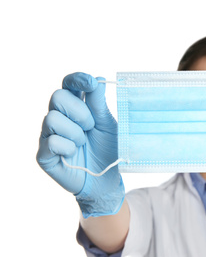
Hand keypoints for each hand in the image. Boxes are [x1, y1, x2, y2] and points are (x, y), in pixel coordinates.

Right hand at [36, 72, 123, 217]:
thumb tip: (98, 79)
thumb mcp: (107, 124)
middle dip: (79, 111)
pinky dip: (68, 147)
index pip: (68, 84)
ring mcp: (48, 135)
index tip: (90, 83)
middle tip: (91, 126)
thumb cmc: (108, 149)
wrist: (107, 178)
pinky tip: (74, 153)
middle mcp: (59, 117)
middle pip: (57, 96)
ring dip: (75, 132)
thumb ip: (99, 104)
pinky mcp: (44, 154)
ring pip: (52, 118)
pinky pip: (51, 141)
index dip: (77, 80)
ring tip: (83, 142)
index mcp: (75, 107)